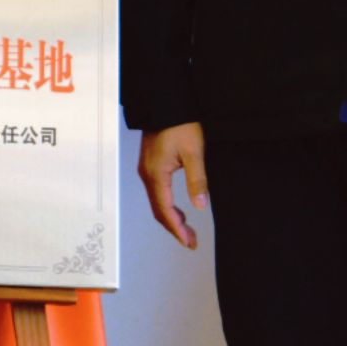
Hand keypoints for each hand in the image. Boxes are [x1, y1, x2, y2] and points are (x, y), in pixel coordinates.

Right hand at [138, 122, 207, 249]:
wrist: (165, 102)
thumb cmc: (179, 124)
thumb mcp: (194, 153)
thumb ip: (197, 180)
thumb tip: (199, 205)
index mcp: (156, 174)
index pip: (165, 211)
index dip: (177, 230)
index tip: (189, 242)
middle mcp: (147, 174)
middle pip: (158, 210)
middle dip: (174, 228)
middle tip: (191, 241)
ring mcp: (146, 170)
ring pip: (156, 202)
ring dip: (171, 218)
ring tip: (187, 229)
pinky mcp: (150, 165)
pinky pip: (156, 192)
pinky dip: (166, 206)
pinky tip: (177, 208)